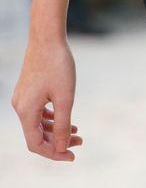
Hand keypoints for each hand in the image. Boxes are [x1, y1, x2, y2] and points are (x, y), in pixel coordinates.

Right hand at [11, 38, 82, 159]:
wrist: (48, 36)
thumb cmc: (58, 64)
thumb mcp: (65, 97)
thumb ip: (62, 125)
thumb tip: (61, 148)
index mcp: (25, 111)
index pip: (36, 144)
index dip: (54, 153)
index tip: (73, 155)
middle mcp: (20, 106)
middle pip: (36, 135)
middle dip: (57, 141)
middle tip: (80, 142)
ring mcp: (22, 97)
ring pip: (37, 123)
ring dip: (55, 129)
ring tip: (77, 131)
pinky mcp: (28, 88)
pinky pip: (37, 111)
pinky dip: (51, 117)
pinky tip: (65, 117)